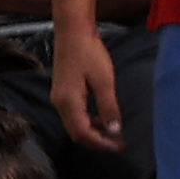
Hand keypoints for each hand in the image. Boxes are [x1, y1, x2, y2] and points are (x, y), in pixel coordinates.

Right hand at [52, 26, 123, 154]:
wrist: (73, 32)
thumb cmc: (89, 52)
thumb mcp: (104, 81)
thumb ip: (109, 107)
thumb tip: (114, 130)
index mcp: (68, 102)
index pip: (82, 134)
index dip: (101, 144)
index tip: (119, 146)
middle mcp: (60, 104)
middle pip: (77, 134)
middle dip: (98, 142)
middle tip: (118, 144)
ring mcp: (60, 99)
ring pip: (75, 126)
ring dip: (94, 133)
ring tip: (114, 133)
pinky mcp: (63, 94)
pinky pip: (75, 116)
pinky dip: (89, 122)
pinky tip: (103, 119)